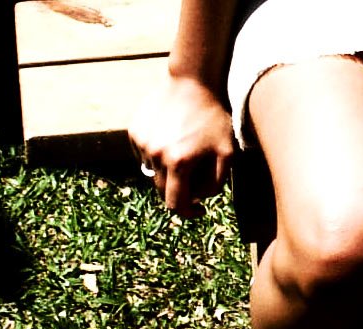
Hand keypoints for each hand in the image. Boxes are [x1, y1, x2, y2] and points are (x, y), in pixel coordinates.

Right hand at [128, 76, 233, 218]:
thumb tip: (198, 199)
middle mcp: (155, 154)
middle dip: (179, 192)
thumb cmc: (214, 119)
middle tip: (195, 183)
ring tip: (184, 153)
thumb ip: (215, 184)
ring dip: (168, 172)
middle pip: (162, 190)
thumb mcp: (228, 155)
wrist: (193, 81)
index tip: (199, 209)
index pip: (175, 203)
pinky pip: (145, 155)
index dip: (188, 212)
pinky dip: (157, 155)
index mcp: (178, 163)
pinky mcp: (134, 131)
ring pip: (153, 173)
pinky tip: (171, 139)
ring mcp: (142, 142)